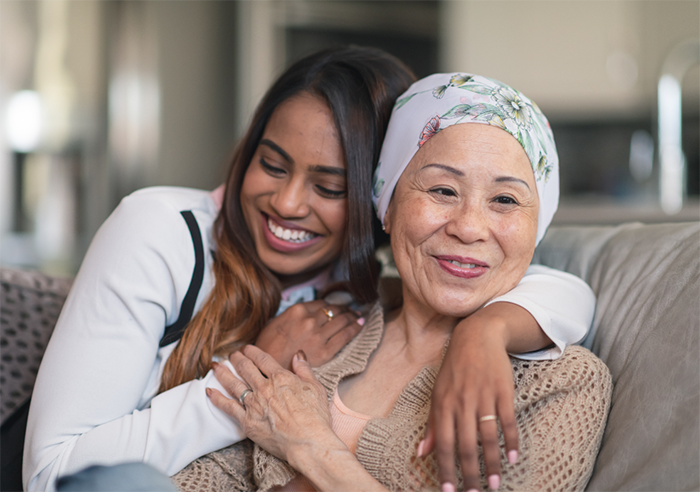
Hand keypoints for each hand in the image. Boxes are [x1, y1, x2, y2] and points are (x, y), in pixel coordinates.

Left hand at [207, 345, 340, 463]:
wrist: (307, 442)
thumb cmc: (316, 417)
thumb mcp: (315, 387)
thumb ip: (304, 369)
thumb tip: (298, 354)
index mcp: (281, 378)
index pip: (262, 359)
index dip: (252, 352)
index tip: (247, 348)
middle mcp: (264, 388)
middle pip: (245, 368)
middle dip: (237, 359)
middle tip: (232, 354)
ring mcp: (253, 404)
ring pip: (233, 384)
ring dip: (223, 373)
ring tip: (216, 366)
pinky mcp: (247, 421)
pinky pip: (227, 407)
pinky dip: (217, 398)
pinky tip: (209, 391)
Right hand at [255, 300, 363, 368]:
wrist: (269, 369)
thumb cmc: (268, 347)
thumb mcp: (275, 323)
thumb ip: (292, 316)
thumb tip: (305, 314)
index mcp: (297, 311)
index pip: (321, 303)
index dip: (332, 304)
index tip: (337, 306)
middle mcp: (310, 320)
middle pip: (334, 310)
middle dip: (345, 309)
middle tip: (351, 310)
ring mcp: (318, 335)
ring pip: (342, 321)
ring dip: (352, 316)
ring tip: (358, 316)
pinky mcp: (325, 351)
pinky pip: (345, 336)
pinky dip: (355, 328)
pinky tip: (360, 325)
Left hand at [421, 304, 526, 491]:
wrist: (477, 336)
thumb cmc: (454, 369)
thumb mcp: (437, 393)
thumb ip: (432, 425)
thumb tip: (421, 453)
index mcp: (443, 404)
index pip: (442, 443)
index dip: (445, 469)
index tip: (449, 491)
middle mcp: (461, 402)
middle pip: (465, 445)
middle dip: (469, 474)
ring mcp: (483, 395)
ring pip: (486, 437)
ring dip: (490, 463)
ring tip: (493, 484)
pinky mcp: (502, 390)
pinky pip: (507, 420)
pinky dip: (510, 441)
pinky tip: (512, 458)